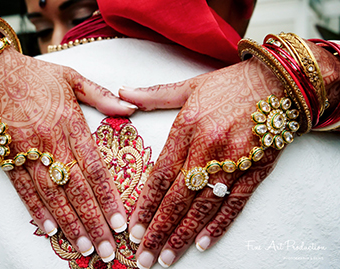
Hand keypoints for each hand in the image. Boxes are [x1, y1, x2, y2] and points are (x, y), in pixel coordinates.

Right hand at [0, 33, 133, 261]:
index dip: (108, 197)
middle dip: (93, 220)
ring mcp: (27, 152)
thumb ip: (102, 96)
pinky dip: (37, 210)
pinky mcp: (8, 158)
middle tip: (107, 247)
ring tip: (85, 246)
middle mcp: (49, 141)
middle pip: (76, 188)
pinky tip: (51, 230)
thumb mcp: (73, 78)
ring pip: (51, 194)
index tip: (120, 221)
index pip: (94, 168)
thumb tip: (131, 107)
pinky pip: (23, 189)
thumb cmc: (37, 77)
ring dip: (69, 222)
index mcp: (70, 123)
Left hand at [124, 41, 339, 268]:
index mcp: (187, 127)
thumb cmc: (229, 85)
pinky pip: (235, 203)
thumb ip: (153, 95)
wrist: (278, 82)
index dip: (145, 205)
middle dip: (159, 230)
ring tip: (166, 257)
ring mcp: (234, 161)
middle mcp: (208, 147)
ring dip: (184, 234)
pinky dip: (219, 225)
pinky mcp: (255, 169)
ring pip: (204, 206)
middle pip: (178, 197)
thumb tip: (122, 92)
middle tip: (143, 256)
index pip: (160, 175)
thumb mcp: (188, 86)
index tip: (133, 228)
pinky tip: (203, 244)